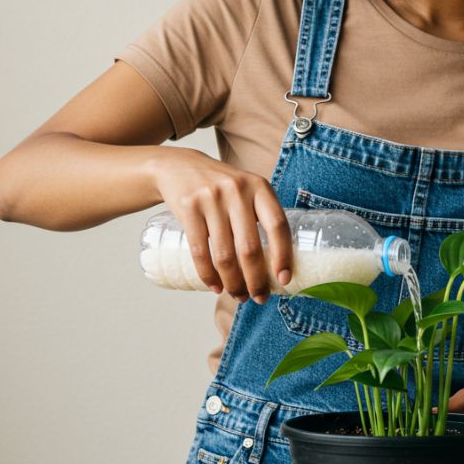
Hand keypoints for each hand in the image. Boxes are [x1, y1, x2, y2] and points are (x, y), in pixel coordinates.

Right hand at [151, 148, 292, 303]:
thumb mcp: (247, 190)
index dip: (283, 256)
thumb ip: (262, 217)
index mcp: (260, 187)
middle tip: (259, 297)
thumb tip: (278, 264)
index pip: (278, 226)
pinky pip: (199, 251)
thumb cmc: (222, 188)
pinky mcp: (188, 208)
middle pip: (250, 248)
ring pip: (225, 255)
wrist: (180, 167)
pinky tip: (214, 286)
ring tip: (238, 295)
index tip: (284, 280)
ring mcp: (211, 199)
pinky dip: (208, 275)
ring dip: (232, 283)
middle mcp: (237, 190)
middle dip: (256, 280)